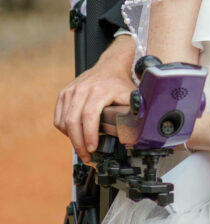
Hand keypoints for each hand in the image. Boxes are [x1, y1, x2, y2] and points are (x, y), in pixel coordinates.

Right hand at [54, 38, 135, 161]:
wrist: (110, 67)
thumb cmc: (121, 84)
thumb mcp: (132, 97)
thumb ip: (134, 114)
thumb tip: (136, 134)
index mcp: (99, 90)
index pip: (89, 115)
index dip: (89, 135)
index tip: (93, 149)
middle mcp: (82, 89)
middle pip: (73, 122)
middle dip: (79, 143)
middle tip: (87, 157)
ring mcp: (70, 91)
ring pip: (64, 122)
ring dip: (72, 139)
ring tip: (83, 148)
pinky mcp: (64, 94)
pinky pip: (59, 118)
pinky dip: (66, 131)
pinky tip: (76, 135)